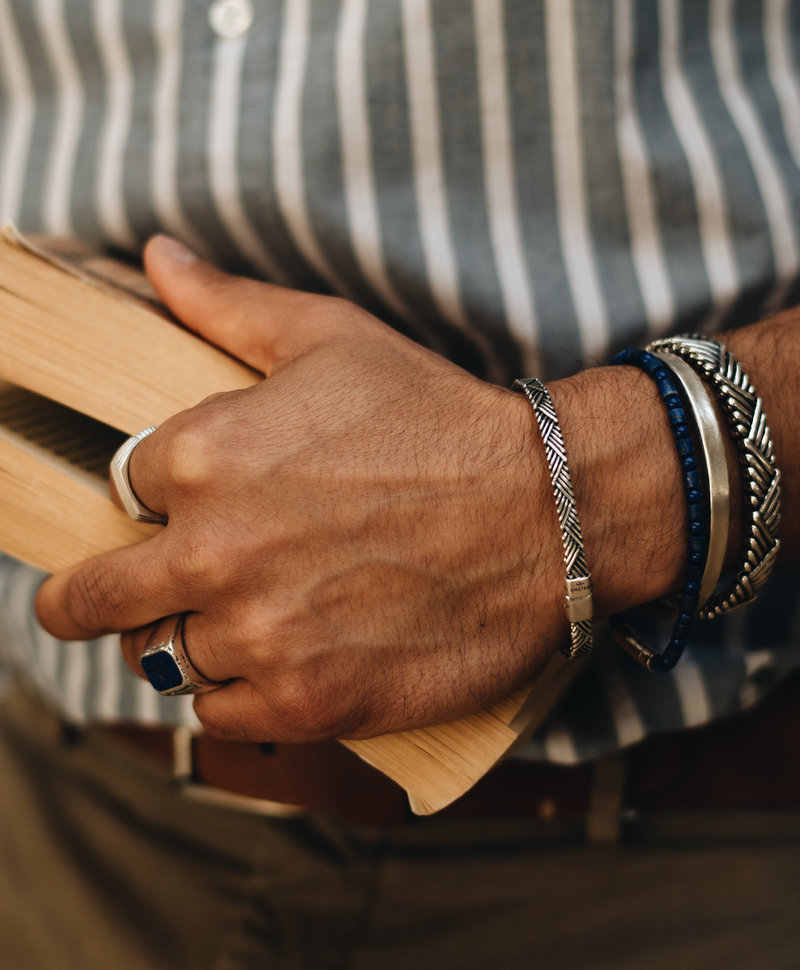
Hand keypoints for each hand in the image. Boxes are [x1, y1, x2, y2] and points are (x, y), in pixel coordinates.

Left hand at [36, 236, 570, 741]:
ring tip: (231, 619)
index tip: (164, 514)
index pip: (117, 494)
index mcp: (201, 457)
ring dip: (184, 640)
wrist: (546, 508)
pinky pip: (219, 714)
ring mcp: (258, 635)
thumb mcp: (331, 337)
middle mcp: (213, 553)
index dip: (144, 504)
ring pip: (160, 659)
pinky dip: (233, 692)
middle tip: (114, 597)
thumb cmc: (438, 418)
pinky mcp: (307, 700)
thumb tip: (158, 257)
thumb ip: (228, 304)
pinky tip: (272, 658)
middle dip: (95, 597)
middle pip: (94, 600)